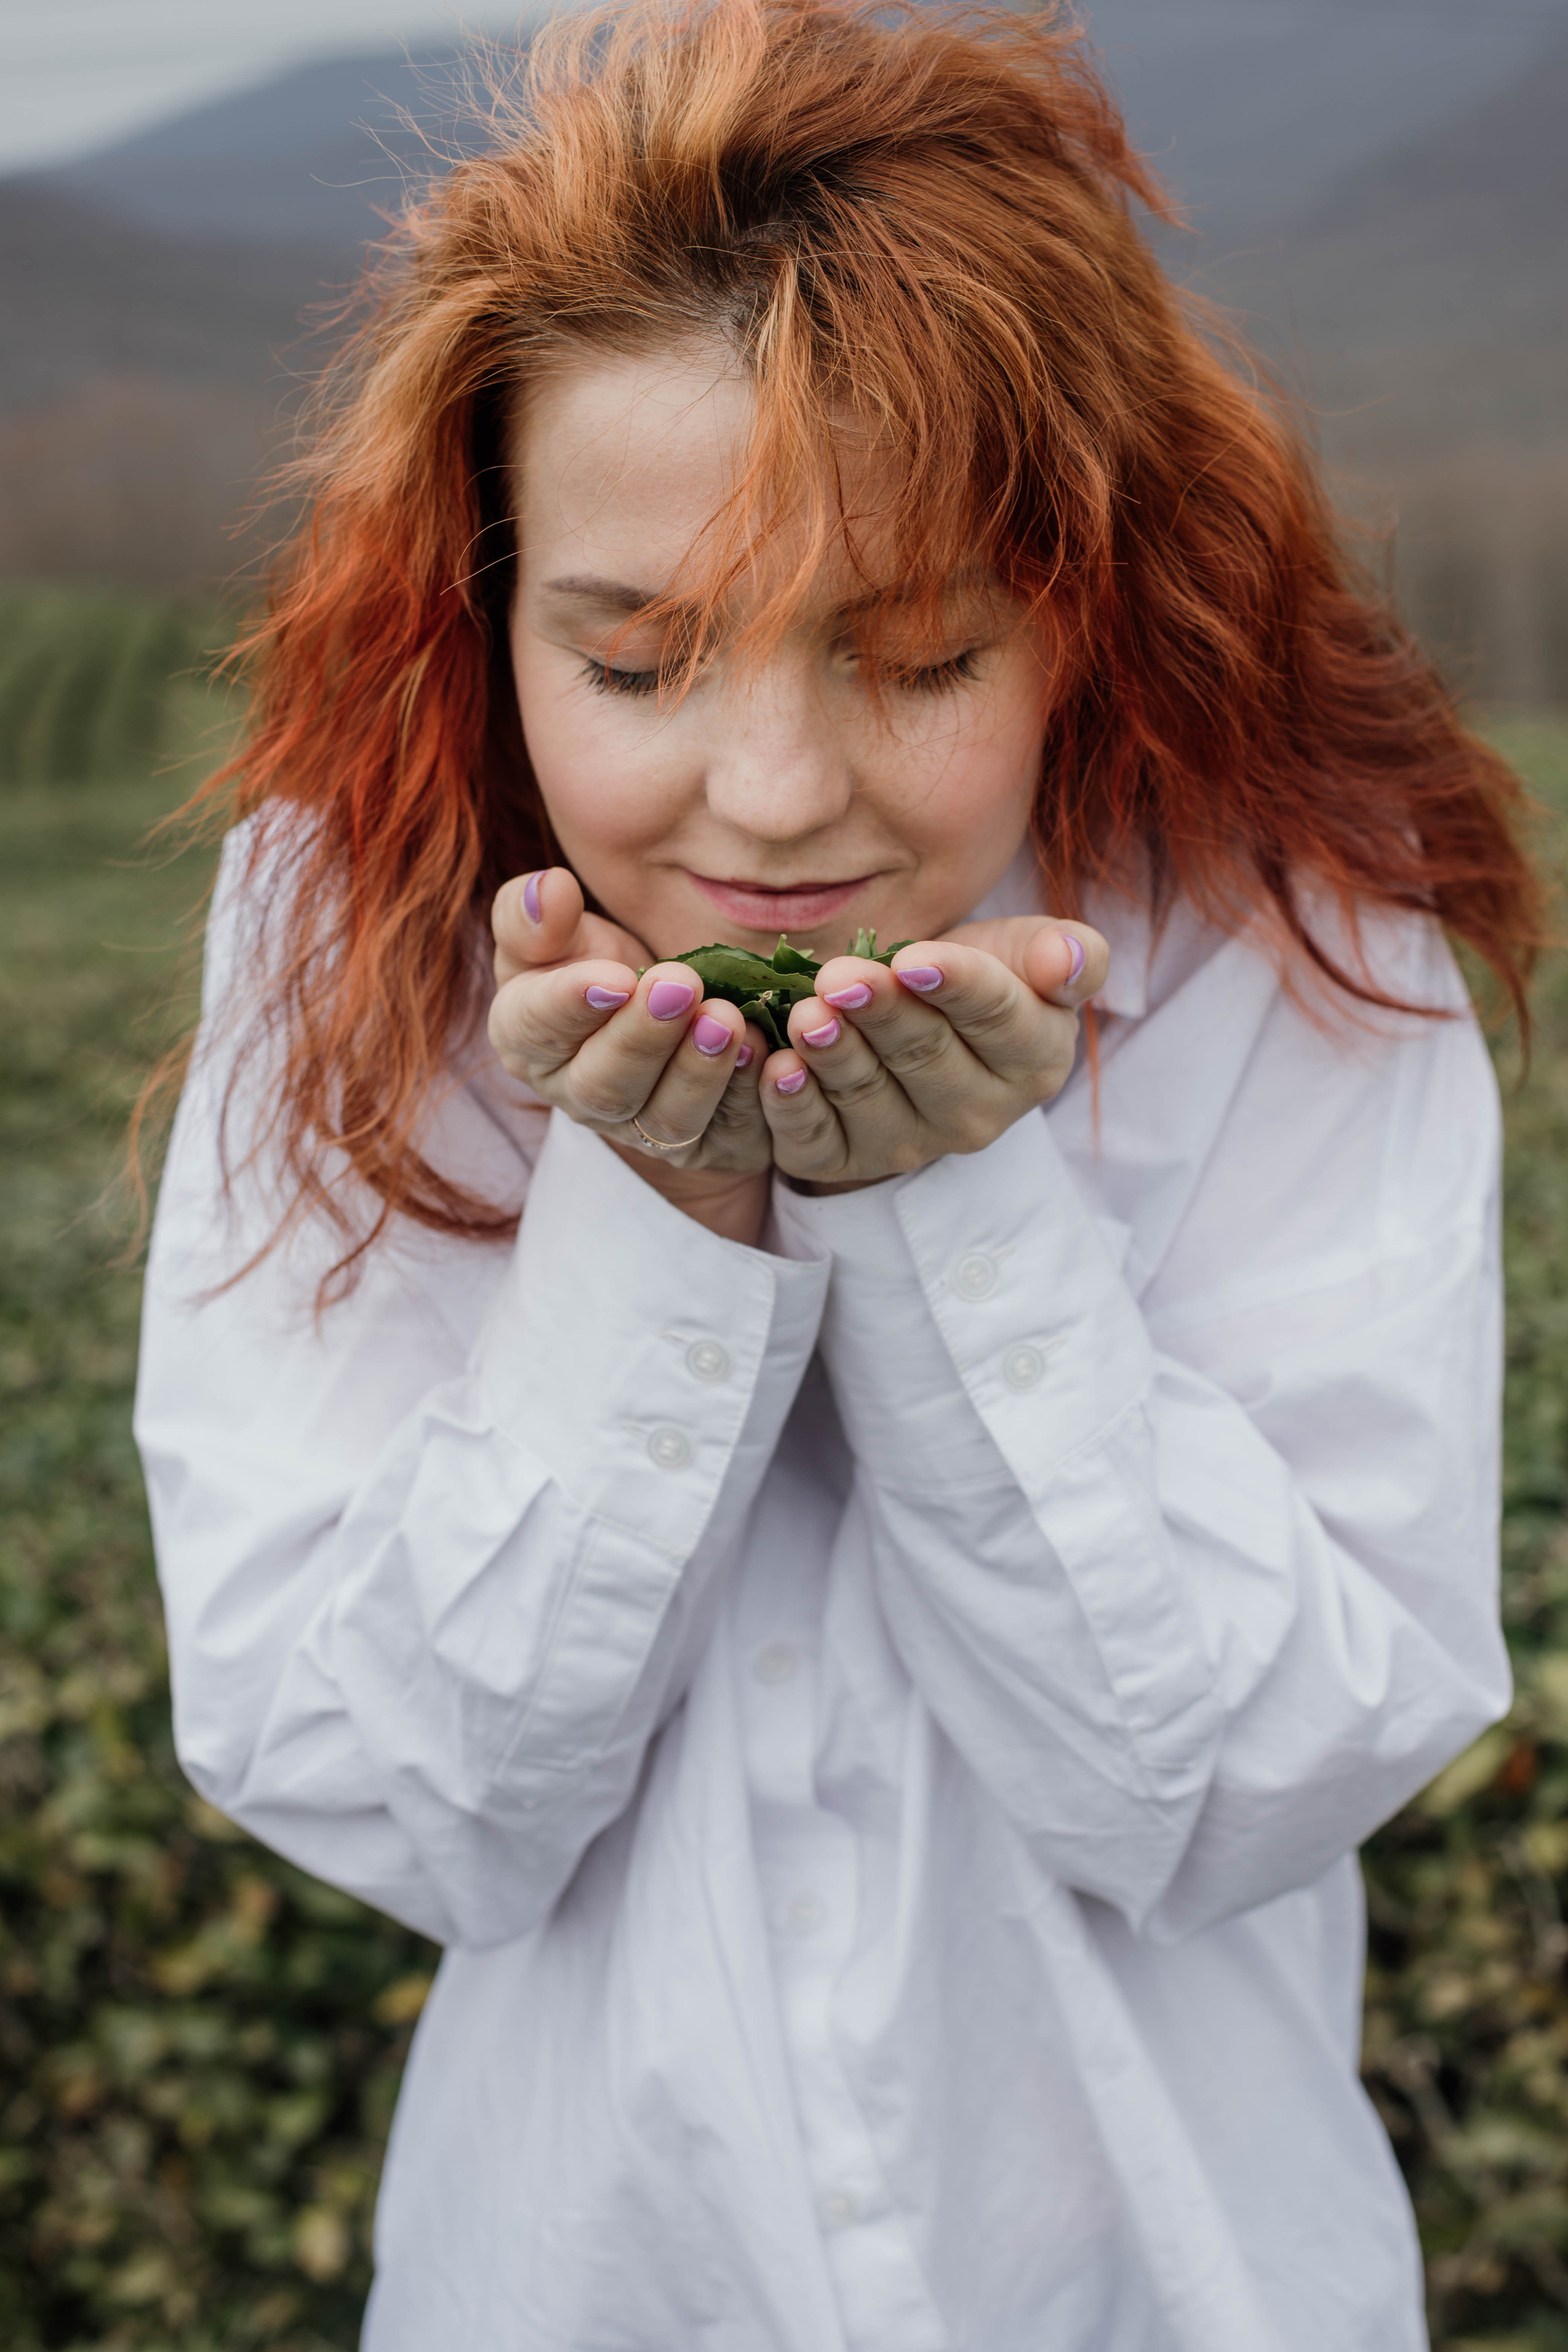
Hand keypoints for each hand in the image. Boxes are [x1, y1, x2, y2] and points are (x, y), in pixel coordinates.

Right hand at [488, 868, 772, 1240]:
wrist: (654, 1005)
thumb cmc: (589, 962)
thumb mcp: (555, 932)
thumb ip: (536, 915)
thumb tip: (549, 889)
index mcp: (528, 1043)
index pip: (536, 1029)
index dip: (571, 1006)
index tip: (613, 978)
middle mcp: (580, 1098)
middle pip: (605, 1085)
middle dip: (644, 1038)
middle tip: (680, 986)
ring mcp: (643, 1129)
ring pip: (669, 1118)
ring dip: (700, 1072)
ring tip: (726, 1020)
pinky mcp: (706, 1143)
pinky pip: (732, 1132)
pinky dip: (752, 1096)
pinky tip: (770, 1053)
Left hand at [755, 916, 1108, 1190]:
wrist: (920, 1014)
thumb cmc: (981, 975)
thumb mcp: (1030, 951)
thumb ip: (1068, 954)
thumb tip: (1067, 962)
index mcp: (1033, 1060)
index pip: (998, 1019)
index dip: (957, 987)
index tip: (916, 961)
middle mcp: (978, 1116)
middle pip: (925, 1059)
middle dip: (882, 1016)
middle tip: (843, 978)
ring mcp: (911, 1144)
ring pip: (869, 1098)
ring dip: (835, 1056)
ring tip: (807, 1014)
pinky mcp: (847, 1161)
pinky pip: (818, 1143)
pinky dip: (793, 1109)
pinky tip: (778, 1069)